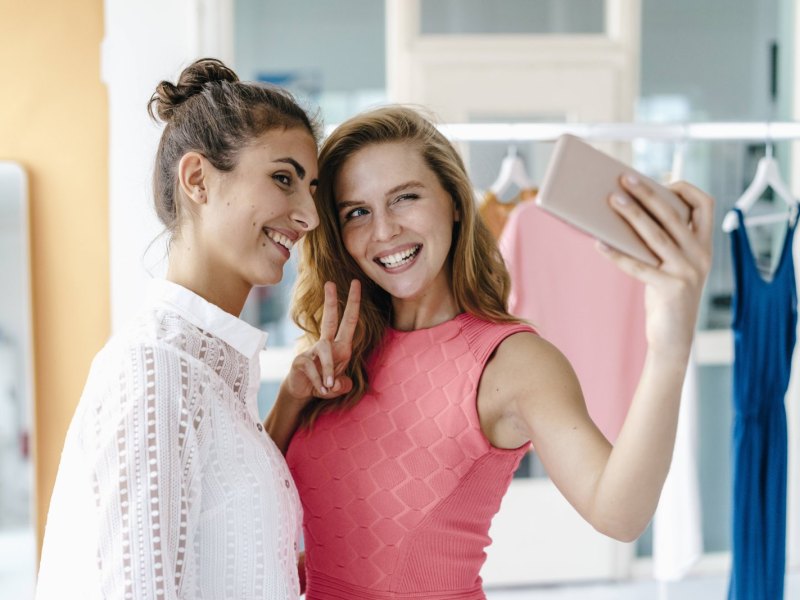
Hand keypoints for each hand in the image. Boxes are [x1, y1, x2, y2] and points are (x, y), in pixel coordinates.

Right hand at [282, 279, 360, 401]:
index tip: (356, 283)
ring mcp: (312, 351)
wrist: (303, 392)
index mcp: (341, 346)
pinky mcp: (301, 360)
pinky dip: (319, 382)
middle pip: (331, 319)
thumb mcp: (339, 387)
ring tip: (328, 387)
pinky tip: (319, 389)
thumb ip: (344, 386)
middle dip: (331, 301)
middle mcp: (328, 345)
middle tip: (330, 282)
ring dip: (329, 371)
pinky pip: (313, 369)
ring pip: (325, 350)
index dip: (354, 303)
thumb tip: (339, 384)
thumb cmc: (324, 384)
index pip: (350, 321)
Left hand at [597, 176, 713, 357]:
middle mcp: (701, 256)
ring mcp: (687, 272)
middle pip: (673, 214)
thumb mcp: (671, 266)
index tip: (664, 181)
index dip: (686, 189)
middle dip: (648, 193)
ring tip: (612, 201)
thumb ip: (661, 243)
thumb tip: (626, 213)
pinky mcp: (671, 289)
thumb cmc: (666, 297)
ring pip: (656, 235)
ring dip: (632, 215)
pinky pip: (638, 265)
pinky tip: (599, 243)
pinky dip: (617, 253)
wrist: (674, 339)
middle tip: (624, 179)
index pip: (706, 205)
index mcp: (704, 246)